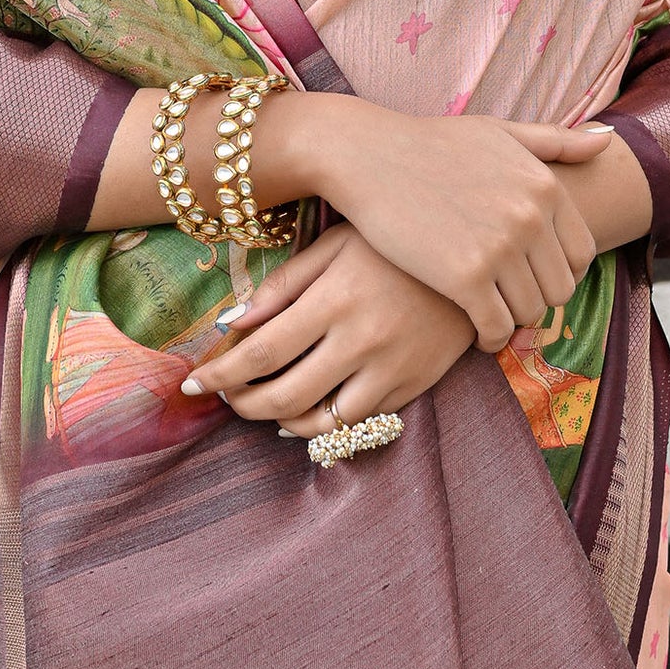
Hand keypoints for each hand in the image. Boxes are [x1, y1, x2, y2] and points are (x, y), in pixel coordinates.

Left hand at [180, 223, 473, 431]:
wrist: (477, 251)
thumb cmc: (394, 242)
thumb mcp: (335, 244)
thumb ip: (283, 285)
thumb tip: (231, 324)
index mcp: (335, 297)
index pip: (261, 351)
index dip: (220, 375)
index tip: (192, 386)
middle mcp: (362, 339)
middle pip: (285, 396)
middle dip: (244, 406)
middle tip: (226, 400)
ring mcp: (393, 367)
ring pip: (323, 423)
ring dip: (283, 423)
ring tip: (265, 408)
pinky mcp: (416, 384)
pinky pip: (362, 422)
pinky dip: (327, 426)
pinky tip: (310, 411)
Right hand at [259, 99, 608, 350]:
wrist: (366, 155)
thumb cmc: (430, 143)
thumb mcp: (498, 132)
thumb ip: (556, 141)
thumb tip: (608, 141)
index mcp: (545, 185)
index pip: (583, 254)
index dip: (560, 273)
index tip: (533, 277)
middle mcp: (530, 217)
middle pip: (561, 289)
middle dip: (538, 299)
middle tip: (510, 301)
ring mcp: (499, 248)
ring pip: (530, 312)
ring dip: (514, 320)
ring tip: (492, 314)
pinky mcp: (464, 278)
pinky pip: (497, 327)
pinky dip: (491, 338)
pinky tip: (477, 334)